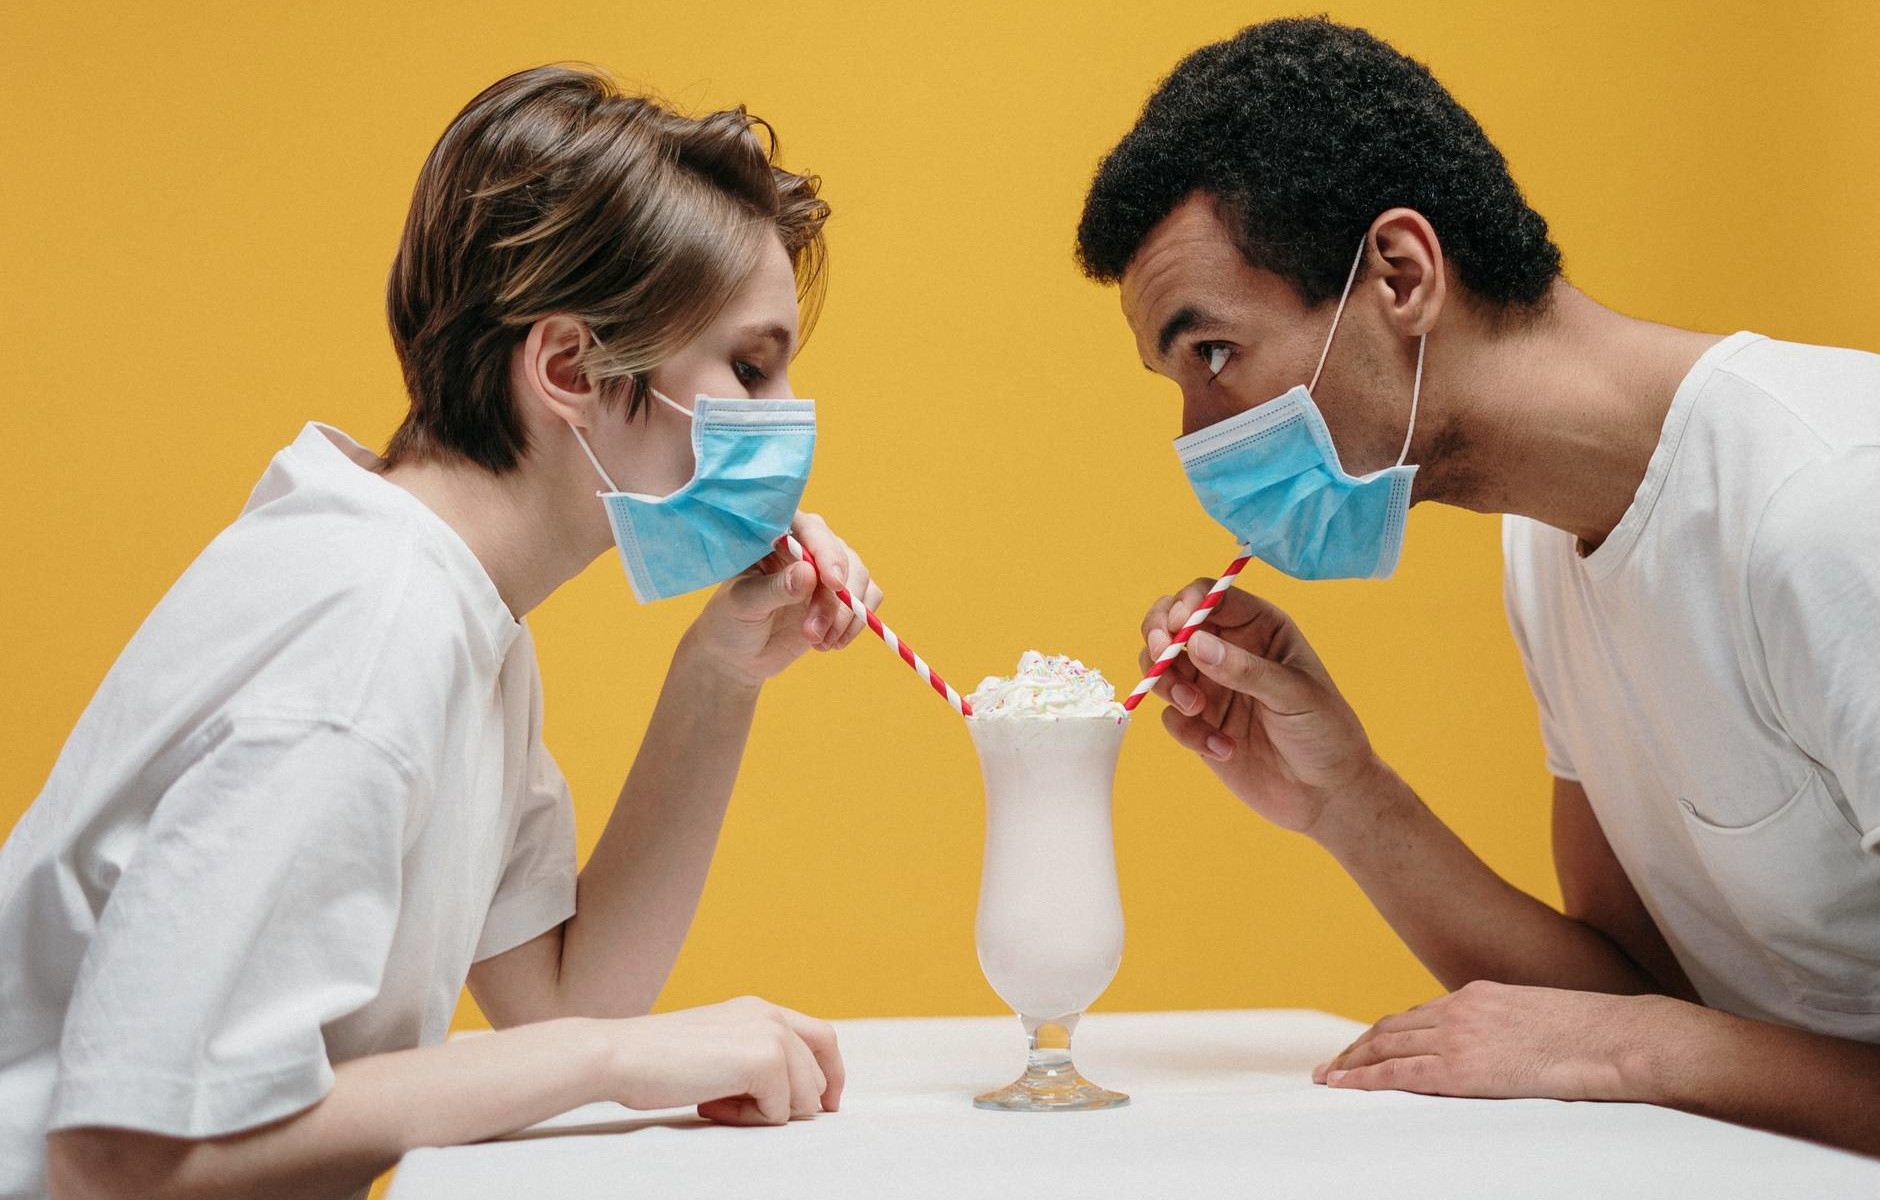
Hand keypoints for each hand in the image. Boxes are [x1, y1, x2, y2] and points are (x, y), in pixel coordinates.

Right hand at [607, 995, 845, 1124]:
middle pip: (817, 1076)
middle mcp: (772, 1015)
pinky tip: (710, 1105)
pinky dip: (748, 1121)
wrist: (621, 1054)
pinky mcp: (766, 1059)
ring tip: (716, 1103)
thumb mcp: (716, 1049)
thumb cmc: (657, 1061)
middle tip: (730, 1107)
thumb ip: (752, 1059)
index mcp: (761, 1009)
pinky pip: (779, 1112)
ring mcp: (772, 1034)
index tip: (825, 1106)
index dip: (830, 1076)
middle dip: (785, 1105)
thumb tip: (792, 1098)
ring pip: (804, 1099)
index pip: (822, 1038)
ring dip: (763, 1114)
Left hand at [686, 512, 883, 687]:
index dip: (825, 550)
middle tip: (812, 632)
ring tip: (818, 642)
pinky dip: (856, 623)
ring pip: (859, 578)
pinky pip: (868, 598)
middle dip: (834, 599)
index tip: (832, 583)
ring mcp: (826, 571)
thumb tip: (809, 573)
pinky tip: (830, 643)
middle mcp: (806, 547)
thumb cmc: (730, 621)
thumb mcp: (743, 604)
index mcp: (776, 536)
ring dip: (844, 616)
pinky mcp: (841, 596)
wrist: (737, 655)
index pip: (809, 528)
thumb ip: (775, 588)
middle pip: (841, 555)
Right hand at [1138, 581, 1382, 834]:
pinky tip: (1223, 748)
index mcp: (1260, 628)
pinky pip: (1170, 716)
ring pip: (1161, 666)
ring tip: (1196, 710)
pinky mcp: (1200, 724)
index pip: (1211, 596)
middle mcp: (1230, 650)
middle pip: (1172, 623)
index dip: (1187, 605)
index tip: (1178, 629)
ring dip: (1167, 685)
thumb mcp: (1293, 694)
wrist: (1327, 794)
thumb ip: (1244, 668)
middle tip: (1160, 658)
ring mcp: (1211, 687)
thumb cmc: (1326, 732)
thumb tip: (1195, 642)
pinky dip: (1187, 731)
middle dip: (1158, 637)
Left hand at [1312, 981, 1672, 1101]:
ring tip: (1328, 1077)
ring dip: (1352, 1062)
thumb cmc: (1593, 1037)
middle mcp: (1460, 1009)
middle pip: (1392, 1028)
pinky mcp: (1464, 1067)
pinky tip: (1345, 1085)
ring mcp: (1460, 1035)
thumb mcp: (1538, 1020)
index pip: (1417, 1015)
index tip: (1364, 1047)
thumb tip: (1506, 1052)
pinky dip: (1367, 1077)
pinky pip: (1401, 1072)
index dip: (1385, 1034)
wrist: (1617, 1037)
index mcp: (1478, 995)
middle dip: (1357, 1048)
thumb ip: (1507, 1030)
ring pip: (1386, 1046)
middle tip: (1331, 1065)